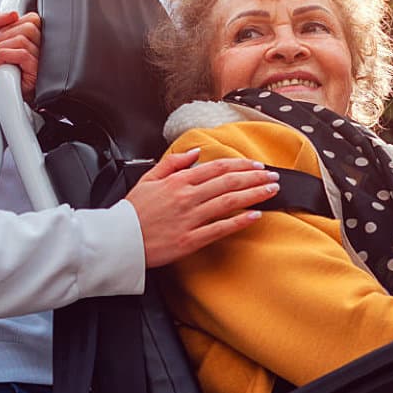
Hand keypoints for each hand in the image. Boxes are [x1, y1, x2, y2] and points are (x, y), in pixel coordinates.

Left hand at [0, 10, 41, 99]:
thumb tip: (12, 14)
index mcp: (34, 39)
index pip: (31, 19)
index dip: (12, 24)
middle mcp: (41, 49)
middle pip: (28, 27)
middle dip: (4, 36)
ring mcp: (41, 62)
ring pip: (23, 39)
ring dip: (1, 48)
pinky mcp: (36, 74)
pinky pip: (23, 55)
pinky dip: (5, 56)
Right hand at [125, 148, 279, 267]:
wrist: (118, 241)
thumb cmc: (132, 212)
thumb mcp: (148, 178)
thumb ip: (172, 163)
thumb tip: (195, 152)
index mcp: (177, 181)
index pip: (216, 168)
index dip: (240, 164)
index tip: (256, 165)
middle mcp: (186, 197)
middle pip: (228, 182)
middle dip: (254, 177)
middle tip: (273, 176)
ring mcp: (189, 219)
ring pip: (228, 202)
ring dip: (253, 194)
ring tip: (271, 190)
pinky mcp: (190, 240)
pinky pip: (219, 228)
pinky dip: (238, 221)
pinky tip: (255, 216)